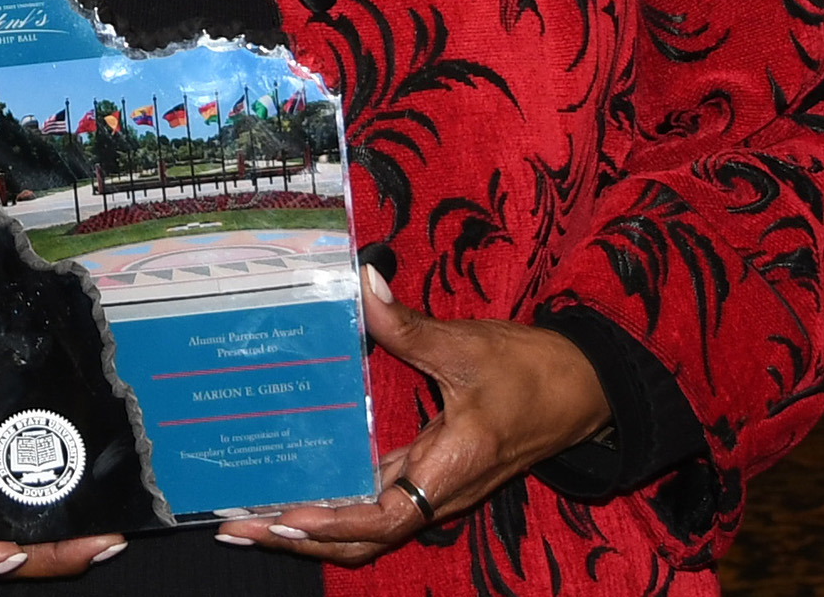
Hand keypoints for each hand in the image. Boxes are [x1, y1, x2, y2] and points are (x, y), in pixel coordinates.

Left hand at [210, 267, 614, 565]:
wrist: (586, 389)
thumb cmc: (535, 372)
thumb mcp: (470, 346)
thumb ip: (410, 325)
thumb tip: (362, 284)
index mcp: (451, 468)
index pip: (382, 518)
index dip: (330, 524)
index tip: (282, 519)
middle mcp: (439, 491)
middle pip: (362, 539)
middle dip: (300, 539)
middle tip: (238, 527)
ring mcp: (435, 487)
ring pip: (368, 526)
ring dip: (313, 527)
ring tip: (254, 515)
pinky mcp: (433, 473)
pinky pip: (380, 501)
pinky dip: (338, 503)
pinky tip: (302, 484)